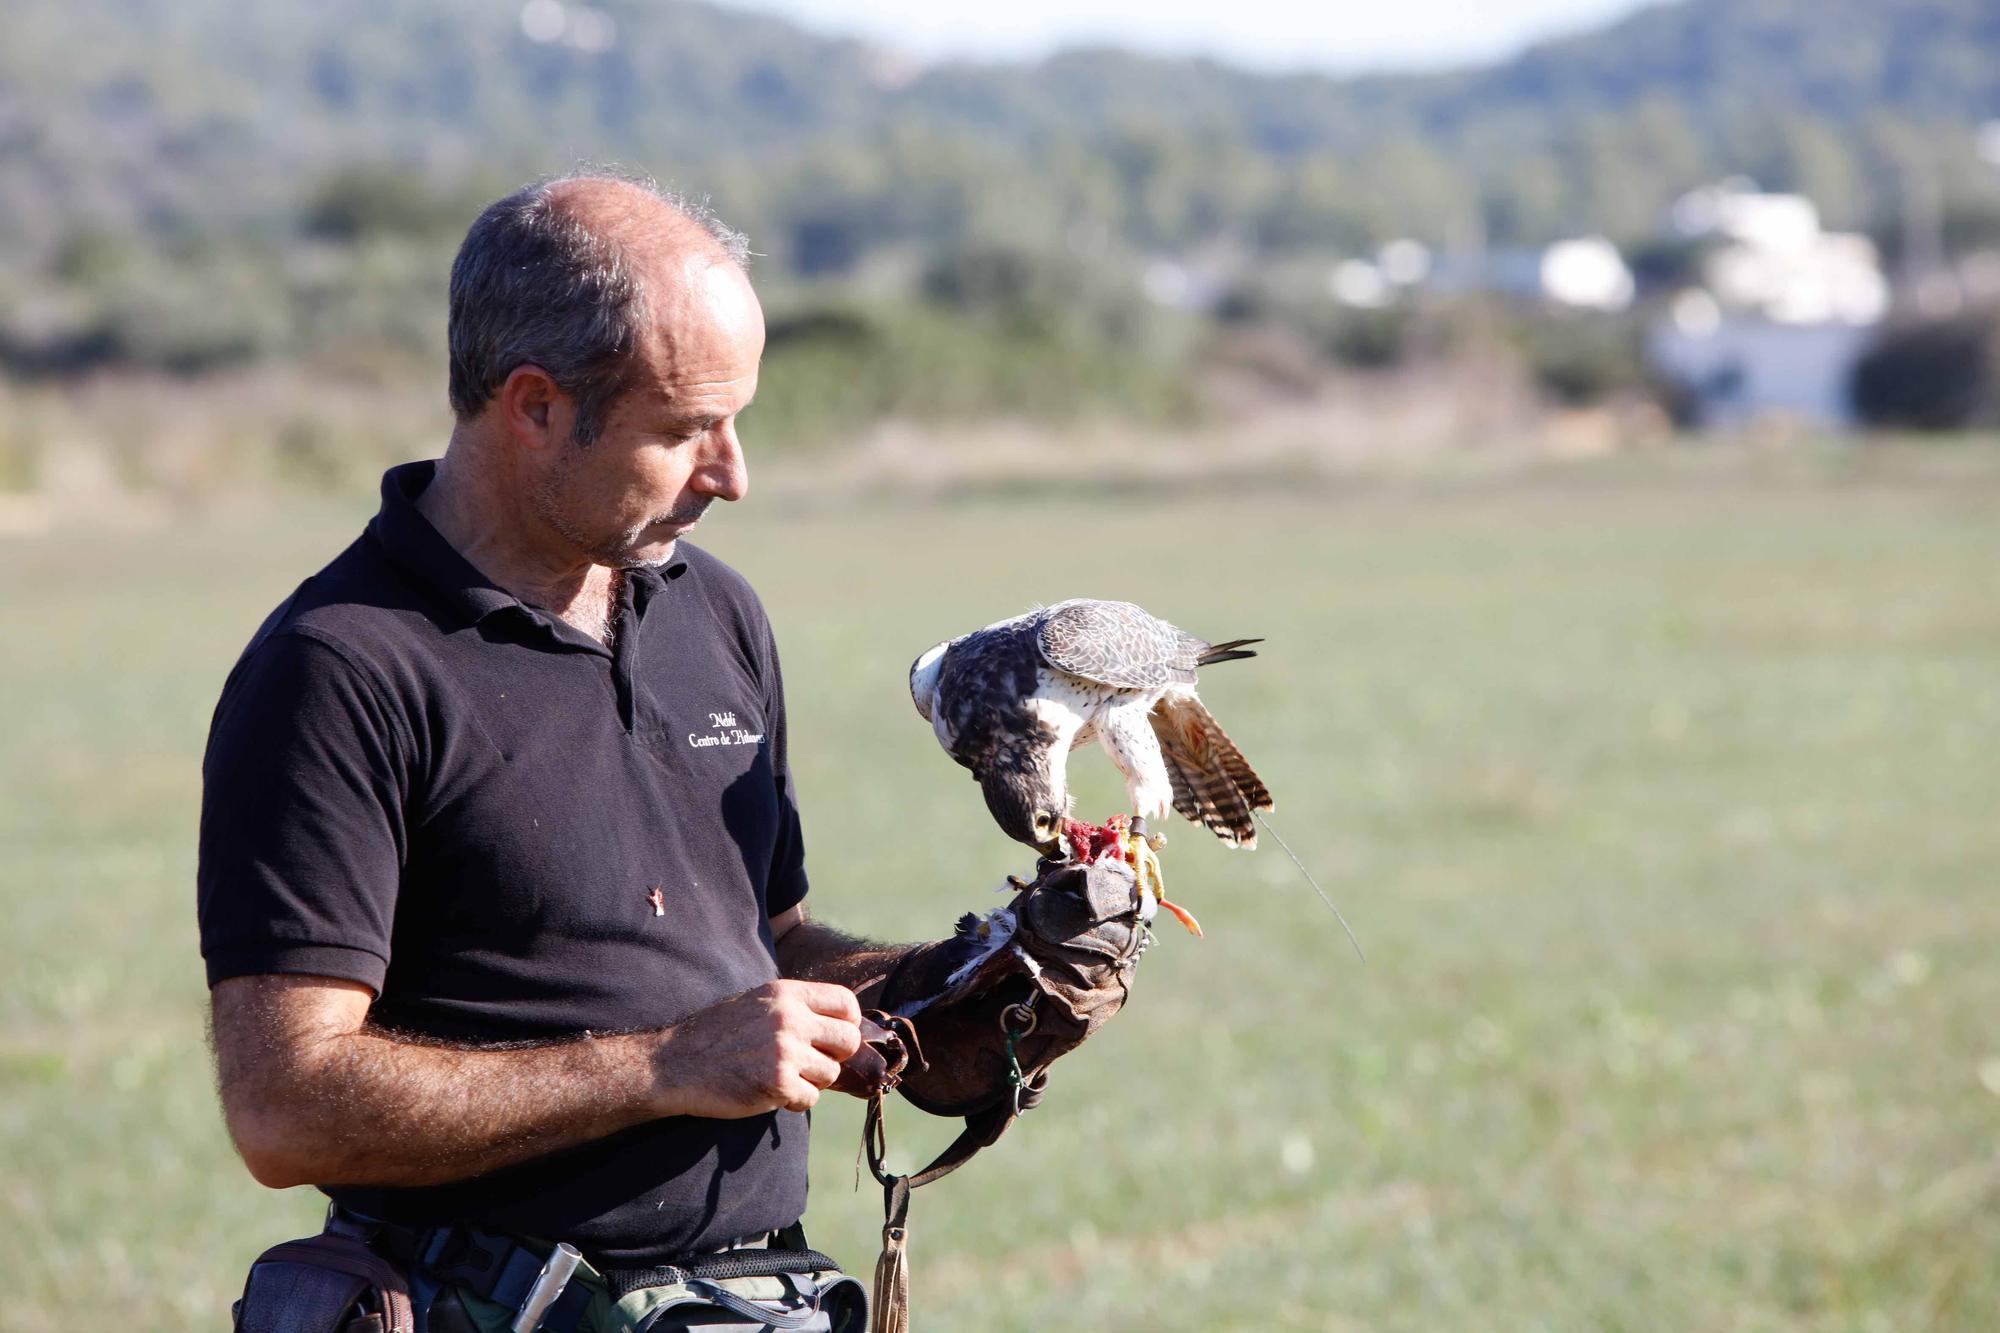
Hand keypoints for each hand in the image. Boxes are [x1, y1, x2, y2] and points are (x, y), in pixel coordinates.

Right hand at [651, 979, 863, 1117]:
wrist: (676, 1064)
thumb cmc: (717, 1036)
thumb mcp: (757, 1004)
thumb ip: (795, 1009)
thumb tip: (842, 1025)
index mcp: (786, 994)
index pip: (846, 1003)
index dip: (847, 1023)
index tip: (833, 1037)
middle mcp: (790, 1018)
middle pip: (848, 1040)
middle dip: (836, 1056)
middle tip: (812, 1063)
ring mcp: (785, 1051)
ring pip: (830, 1073)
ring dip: (812, 1081)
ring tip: (783, 1077)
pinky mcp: (778, 1084)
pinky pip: (810, 1098)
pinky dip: (795, 1102)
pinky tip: (771, 1093)